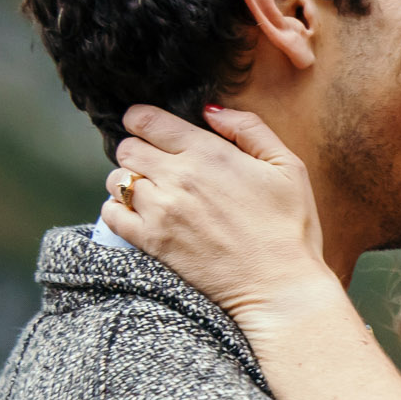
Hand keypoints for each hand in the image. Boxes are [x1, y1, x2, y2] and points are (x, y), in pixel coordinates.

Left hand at [105, 105, 333, 319]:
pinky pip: (110, 215)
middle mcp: (177, 178)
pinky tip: (139, 216)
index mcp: (208, 153)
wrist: (281, 289)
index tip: (145, 126)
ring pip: (117, 180)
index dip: (141, 119)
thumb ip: (250, 129)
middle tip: (155, 165)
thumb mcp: (288, 167)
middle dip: (138, 150)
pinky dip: (117, 211)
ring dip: (128, 182)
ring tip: (150, 194)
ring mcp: (160, 212)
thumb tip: (210, 110)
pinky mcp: (151, 243)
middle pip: (127, 148)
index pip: (147, 120)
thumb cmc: (290, 229)